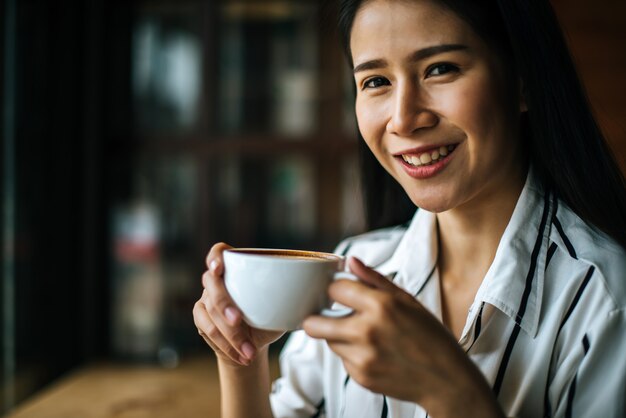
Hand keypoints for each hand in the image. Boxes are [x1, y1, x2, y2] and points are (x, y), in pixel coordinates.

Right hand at [193, 243, 283, 366]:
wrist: (254, 342)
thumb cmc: (272, 315)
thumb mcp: (285, 302)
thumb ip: (295, 291)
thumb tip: (327, 285)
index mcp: (237, 267)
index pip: (219, 252)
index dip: (215, 257)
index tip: (219, 267)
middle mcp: (217, 280)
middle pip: (211, 285)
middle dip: (224, 303)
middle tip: (238, 320)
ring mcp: (206, 298)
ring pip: (210, 312)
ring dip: (230, 334)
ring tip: (249, 352)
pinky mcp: (201, 318)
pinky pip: (207, 329)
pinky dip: (226, 345)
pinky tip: (242, 355)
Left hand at [303, 257, 501, 416]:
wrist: (446, 379)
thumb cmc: (429, 335)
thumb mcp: (407, 300)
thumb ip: (374, 279)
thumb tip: (349, 261)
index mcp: (381, 306)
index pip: (334, 289)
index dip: (337, 288)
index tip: (342, 292)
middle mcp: (367, 331)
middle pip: (314, 323)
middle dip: (318, 316)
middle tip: (329, 314)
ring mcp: (362, 357)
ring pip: (328, 341)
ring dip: (338, 335)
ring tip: (364, 334)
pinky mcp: (361, 377)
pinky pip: (343, 360)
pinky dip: (352, 354)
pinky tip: (375, 352)